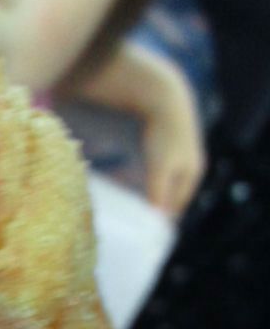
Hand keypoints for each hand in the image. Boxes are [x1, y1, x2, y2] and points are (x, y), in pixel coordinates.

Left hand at [142, 60, 206, 216]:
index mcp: (192, 173)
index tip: (150, 230)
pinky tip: (136, 176)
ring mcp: (182, 151)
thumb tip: (158, 217)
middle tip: (145, 220)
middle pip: (175, 192)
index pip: (179, 204)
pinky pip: (162, 165)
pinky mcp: (171, 140)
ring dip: (156, 190)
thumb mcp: (160, 168)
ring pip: (168, 178)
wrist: (164, 98)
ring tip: (141, 201)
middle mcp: (191, 163)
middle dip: (161, 204)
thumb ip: (158, 192)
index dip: (165, 217)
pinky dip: (151, 174)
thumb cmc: (162, 135)